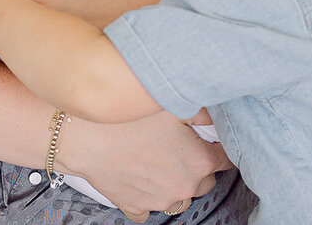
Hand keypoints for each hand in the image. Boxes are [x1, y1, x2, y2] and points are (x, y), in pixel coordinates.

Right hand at [56, 110, 233, 223]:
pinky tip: (140, 176)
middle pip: (205, 182)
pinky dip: (148, 195)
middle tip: (182, 148)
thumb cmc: (128, 117)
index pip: (226, 159)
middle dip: (198, 167)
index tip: (213, 142)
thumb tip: (215, 119)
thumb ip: (202, 114)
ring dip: (175, 183)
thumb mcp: (172, 104)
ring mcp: (159, 200)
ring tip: (160, 162)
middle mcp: (184, 186)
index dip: (219, 148)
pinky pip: (148, 208)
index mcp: (199, 162)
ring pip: (179, 198)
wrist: (86, 135)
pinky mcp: (136, 207)